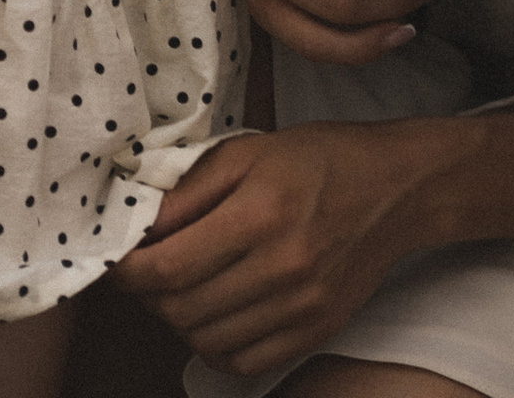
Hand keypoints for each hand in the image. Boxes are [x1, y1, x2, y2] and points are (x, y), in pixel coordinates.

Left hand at [115, 127, 426, 376]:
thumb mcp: (249, 151)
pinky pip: (243, 362)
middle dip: (149, 295)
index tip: (117, 261)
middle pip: (182, 310)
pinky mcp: (315, 332)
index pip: (169, 267)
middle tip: (146, 271)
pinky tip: (215, 313)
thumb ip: (189, 189)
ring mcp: (302, 308)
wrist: (395, 189)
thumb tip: (138, 224)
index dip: (128, 272)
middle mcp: (282, 268)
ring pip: (206, 341)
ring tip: (181, 287)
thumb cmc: (318, 159)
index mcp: (261, 213)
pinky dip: (215, 345)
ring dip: (178, 320)